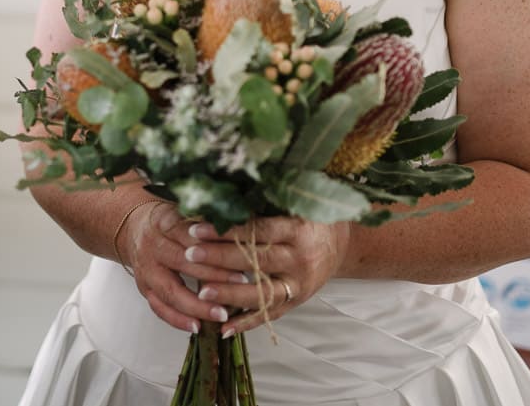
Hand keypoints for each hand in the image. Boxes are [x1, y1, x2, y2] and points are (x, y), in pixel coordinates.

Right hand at [118, 201, 249, 333]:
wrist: (136, 228)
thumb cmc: (172, 221)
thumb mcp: (185, 211)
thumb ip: (207, 221)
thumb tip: (242, 232)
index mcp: (164, 222)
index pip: (191, 235)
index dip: (215, 247)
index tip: (240, 257)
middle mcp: (151, 245)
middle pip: (181, 263)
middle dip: (213, 276)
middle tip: (241, 285)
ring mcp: (145, 269)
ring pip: (170, 291)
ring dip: (197, 306)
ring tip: (221, 314)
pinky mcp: (143, 288)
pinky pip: (159, 308)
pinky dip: (177, 320)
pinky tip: (197, 327)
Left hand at [179, 216, 351, 336]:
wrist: (340, 244)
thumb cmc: (309, 219)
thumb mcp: (292, 206)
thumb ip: (261, 207)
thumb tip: (219, 200)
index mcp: (298, 230)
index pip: (258, 231)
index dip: (227, 231)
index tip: (197, 229)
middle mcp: (300, 259)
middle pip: (256, 261)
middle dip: (219, 258)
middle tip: (189, 255)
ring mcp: (299, 285)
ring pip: (261, 293)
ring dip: (230, 294)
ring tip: (201, 292)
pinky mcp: (296, 303)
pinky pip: (269, 315)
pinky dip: (246, 323)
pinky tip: (223, 327)